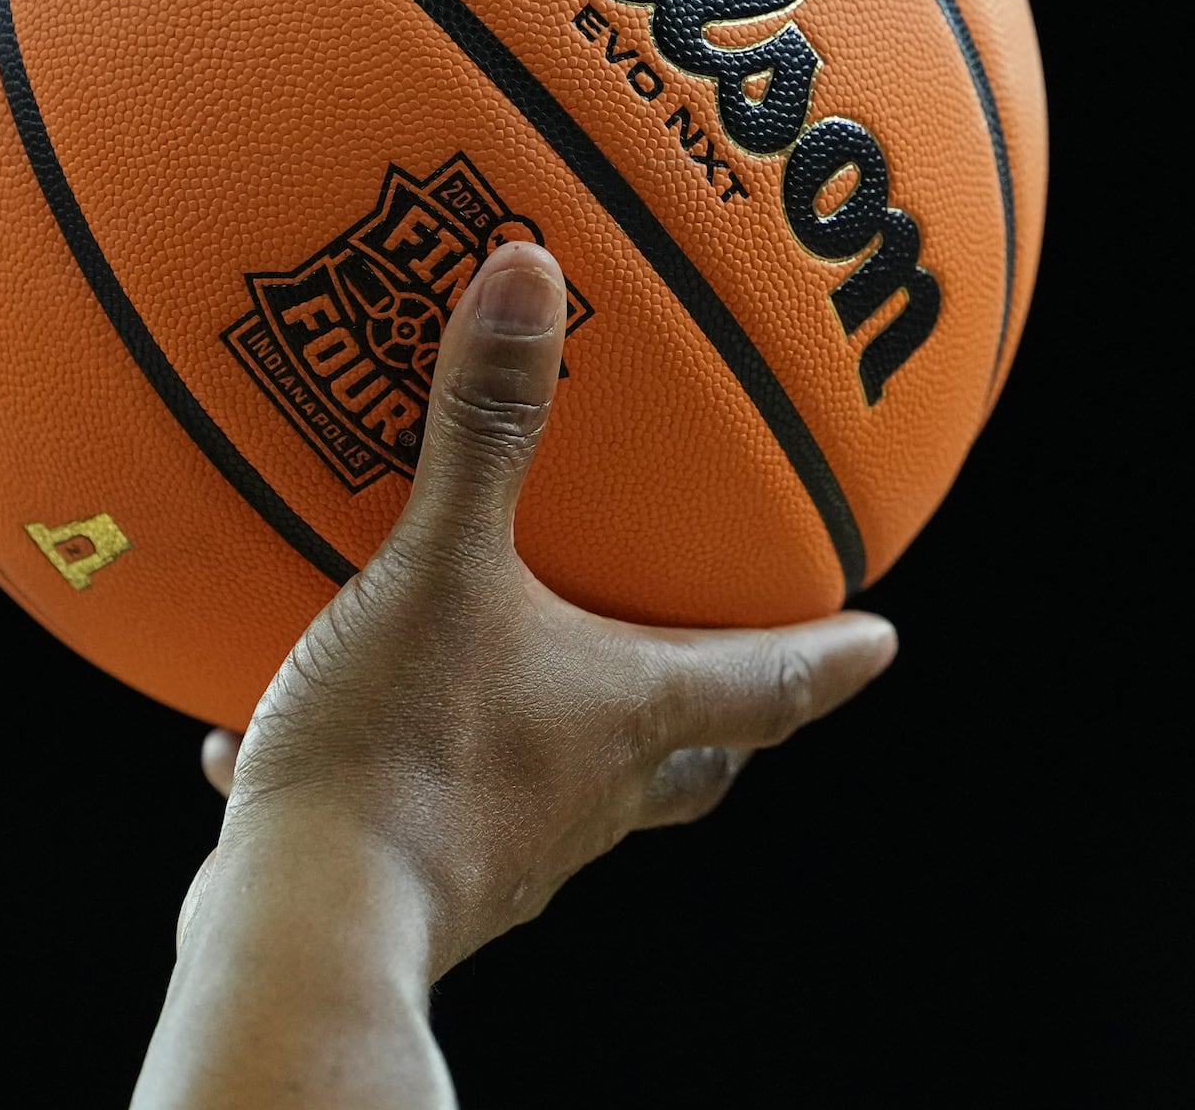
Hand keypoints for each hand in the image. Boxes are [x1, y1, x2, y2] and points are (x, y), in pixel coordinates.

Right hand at [131, 240, 898, 1108]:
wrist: (310, 924)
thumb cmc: (402, 754)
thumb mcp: (440, 566)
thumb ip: (484, 424)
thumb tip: (529, 270)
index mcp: (630, 716)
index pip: (771, 686)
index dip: (831, 657)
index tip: (885, 640)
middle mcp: (590, 791)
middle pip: (694, 760)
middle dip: (724, 716)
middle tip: (741, 676)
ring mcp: (510, 846)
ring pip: (574, 792)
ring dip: (567, 736)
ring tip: (530, 679)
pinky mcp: (425, 880)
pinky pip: (430, 810)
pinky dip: (400, 766)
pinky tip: (309, 718)